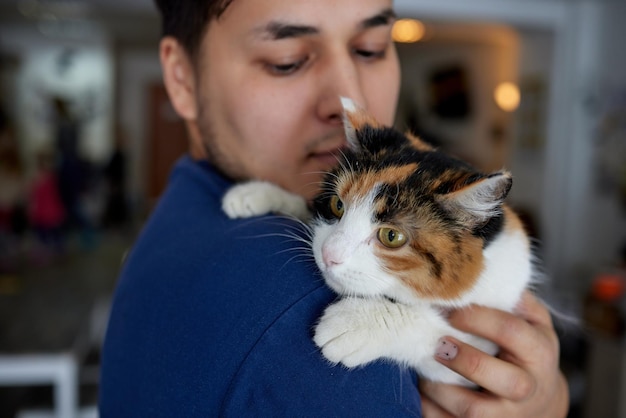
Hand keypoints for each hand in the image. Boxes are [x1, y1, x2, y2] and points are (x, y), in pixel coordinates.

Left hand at [420, 291, 568, 416]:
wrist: (541, 401)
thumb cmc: (528, 351)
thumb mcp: (532, 321)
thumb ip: (512, 297)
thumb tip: (482, 269)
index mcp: (539, 351)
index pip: (510, 331)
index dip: (476, 318)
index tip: (450, 309)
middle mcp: (528, 386)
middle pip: (495, 376)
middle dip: (460, 358)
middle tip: (437, 343)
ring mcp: (509, 415)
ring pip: (471, 409)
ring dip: (438, 387)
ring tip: (423, 368)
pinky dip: (430, 410)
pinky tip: (421, 391)